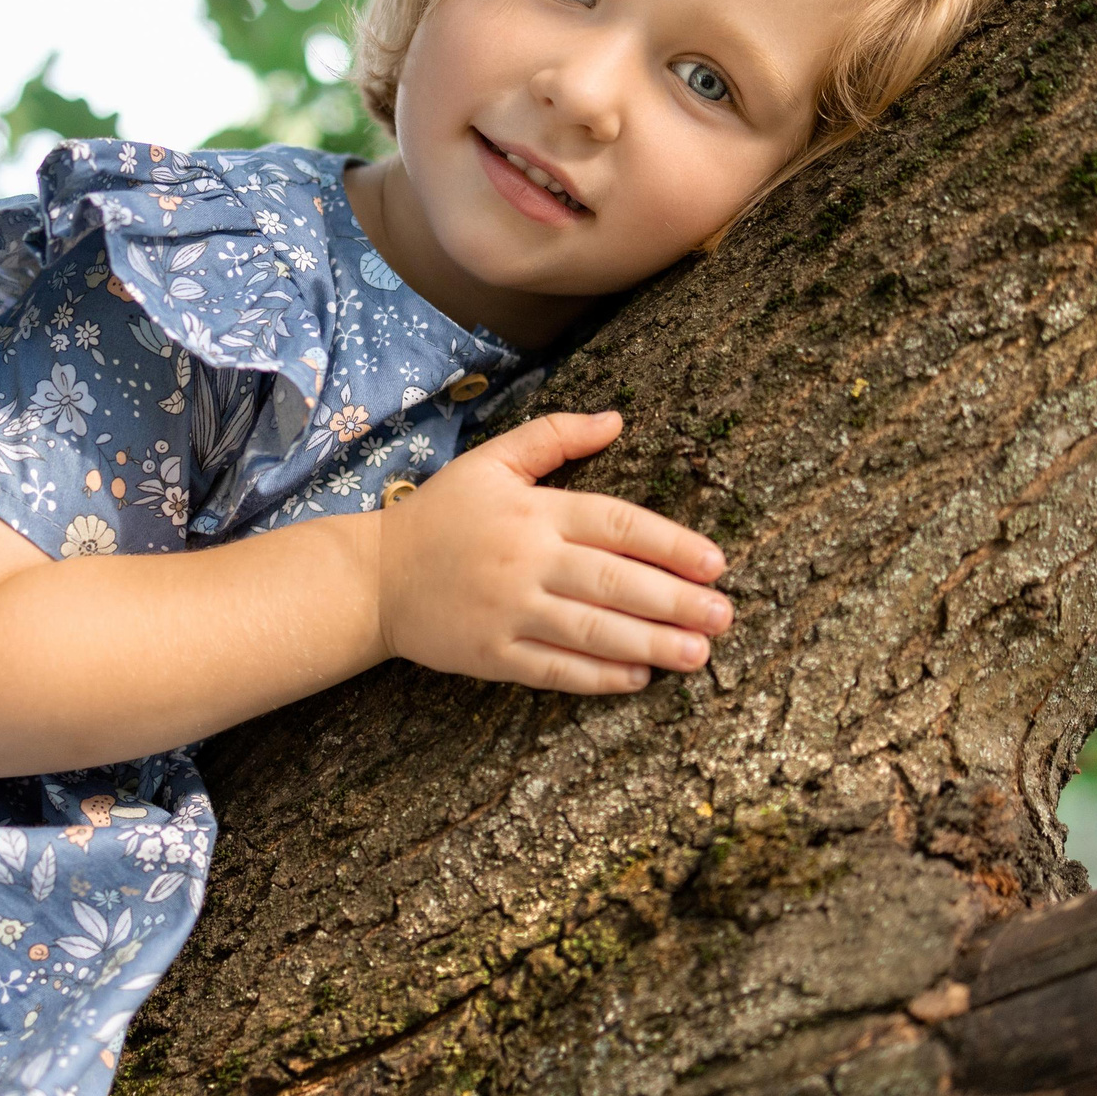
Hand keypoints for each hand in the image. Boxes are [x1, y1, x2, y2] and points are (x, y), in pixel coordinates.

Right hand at [375, 410, 730, 692]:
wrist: (373, 576)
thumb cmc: (441, 515)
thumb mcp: (492, 460)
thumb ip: (555, 437)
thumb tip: (617, 419)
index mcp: (535, 510)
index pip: (619, 524)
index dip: (673, 545)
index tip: (716, 564)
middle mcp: (527, 561)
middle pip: (615, 581)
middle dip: (676, 602)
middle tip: (723, 617)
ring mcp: (508, 611)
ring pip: (592, 630)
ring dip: (651, 643)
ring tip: (697, 654)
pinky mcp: (491, 655)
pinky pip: (554, 670)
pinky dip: (598, 675)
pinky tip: (637, 676)